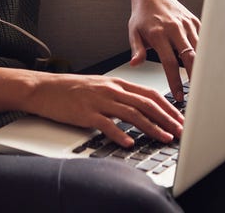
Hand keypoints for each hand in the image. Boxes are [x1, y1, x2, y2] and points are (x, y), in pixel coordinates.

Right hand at [27, 73, 183, 147]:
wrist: (44, 88)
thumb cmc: (70, 89)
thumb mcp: (99, 86)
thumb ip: (119, 94)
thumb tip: (140, 107)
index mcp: (116, 83)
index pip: (149, 94)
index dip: (168, 107)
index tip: (180, 119)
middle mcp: (110, 90)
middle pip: (145, 103)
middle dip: (166, 118)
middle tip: (180, 131)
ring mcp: (98, 101)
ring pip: (131, 113)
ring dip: (151, 127)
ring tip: (164, 138)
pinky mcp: (85, 113)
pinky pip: (106, 124)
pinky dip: (120, 134)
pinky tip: (129, 143)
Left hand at [128, 0, 200, 102]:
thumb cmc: (142, 15)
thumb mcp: (133, 32)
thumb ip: (137, 49)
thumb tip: (135, 64)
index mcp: (158, 34)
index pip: (169, 63)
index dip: (175, 81)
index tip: (179, 96)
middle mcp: (175, 29)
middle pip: (191, 57)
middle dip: (196, 77)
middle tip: (198, 93)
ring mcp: (187, 24)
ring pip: (201, 50)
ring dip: (203, 67)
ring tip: (204, 84)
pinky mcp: (195, 21)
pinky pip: (203, 40)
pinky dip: (206, 53)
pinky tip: (206, 66)